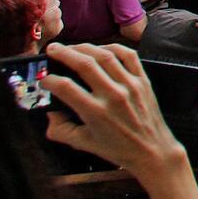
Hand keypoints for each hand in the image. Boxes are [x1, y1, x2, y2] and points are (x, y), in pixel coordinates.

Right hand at [42, 42, 185, 181]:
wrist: (153, 151)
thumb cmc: (117, 149)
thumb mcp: (83, 143)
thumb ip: (60, 129)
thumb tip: (49, 111)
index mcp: (95, 112)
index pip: (65, 87)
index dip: (49, 80)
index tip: (44, 80)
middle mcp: (113, 95)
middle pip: (84, 64)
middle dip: (64, 53)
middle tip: (52, 49)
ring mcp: (130, 85)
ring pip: (105, 55)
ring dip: (84, 47)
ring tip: (71, 47)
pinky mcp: (143, 81)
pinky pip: (129, 55)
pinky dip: (113, 47)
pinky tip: (100, 48)